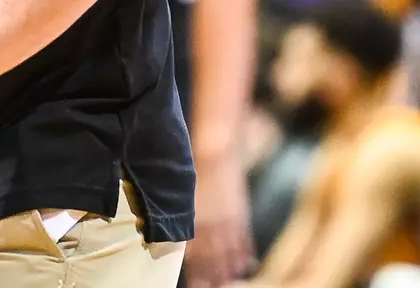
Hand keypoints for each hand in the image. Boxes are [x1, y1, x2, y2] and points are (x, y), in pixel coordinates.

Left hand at [185, 151, 253, 287]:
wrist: (216, 155)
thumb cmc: (196, 175)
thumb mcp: (188, 202)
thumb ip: (185, 223)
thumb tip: (184, 246)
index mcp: (198, 222)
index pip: (197, 255)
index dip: (198, 272)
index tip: (197, 285)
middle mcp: (215, 225)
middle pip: (215, 259)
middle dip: (213, 276)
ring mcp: (231, 221)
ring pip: (231, 253)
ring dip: (229, 269)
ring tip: (228, 282)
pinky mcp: (242, 215)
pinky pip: (244, 240)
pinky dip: (244, 254)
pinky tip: (245, 265)